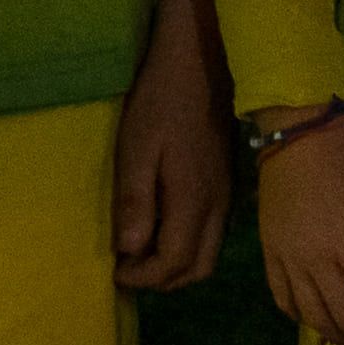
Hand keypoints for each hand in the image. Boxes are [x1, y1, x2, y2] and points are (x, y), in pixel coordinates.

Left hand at [112, 55, 230, 291]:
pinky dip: (190, 247)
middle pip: (197, 268)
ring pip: (209, 253)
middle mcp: (217, 207)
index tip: (116, 274)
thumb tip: (129, 250)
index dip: (145, 277)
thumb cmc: (161, 102)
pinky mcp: (227, 184)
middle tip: (129, 271)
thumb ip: (135, 201)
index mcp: (194, 201)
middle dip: (163, 280)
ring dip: (177, 265)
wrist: (202, 65)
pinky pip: (213, 233)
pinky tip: (163, 229)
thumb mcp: (136, 148)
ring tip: (142, 254)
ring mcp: (227, 196)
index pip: (174, 261)